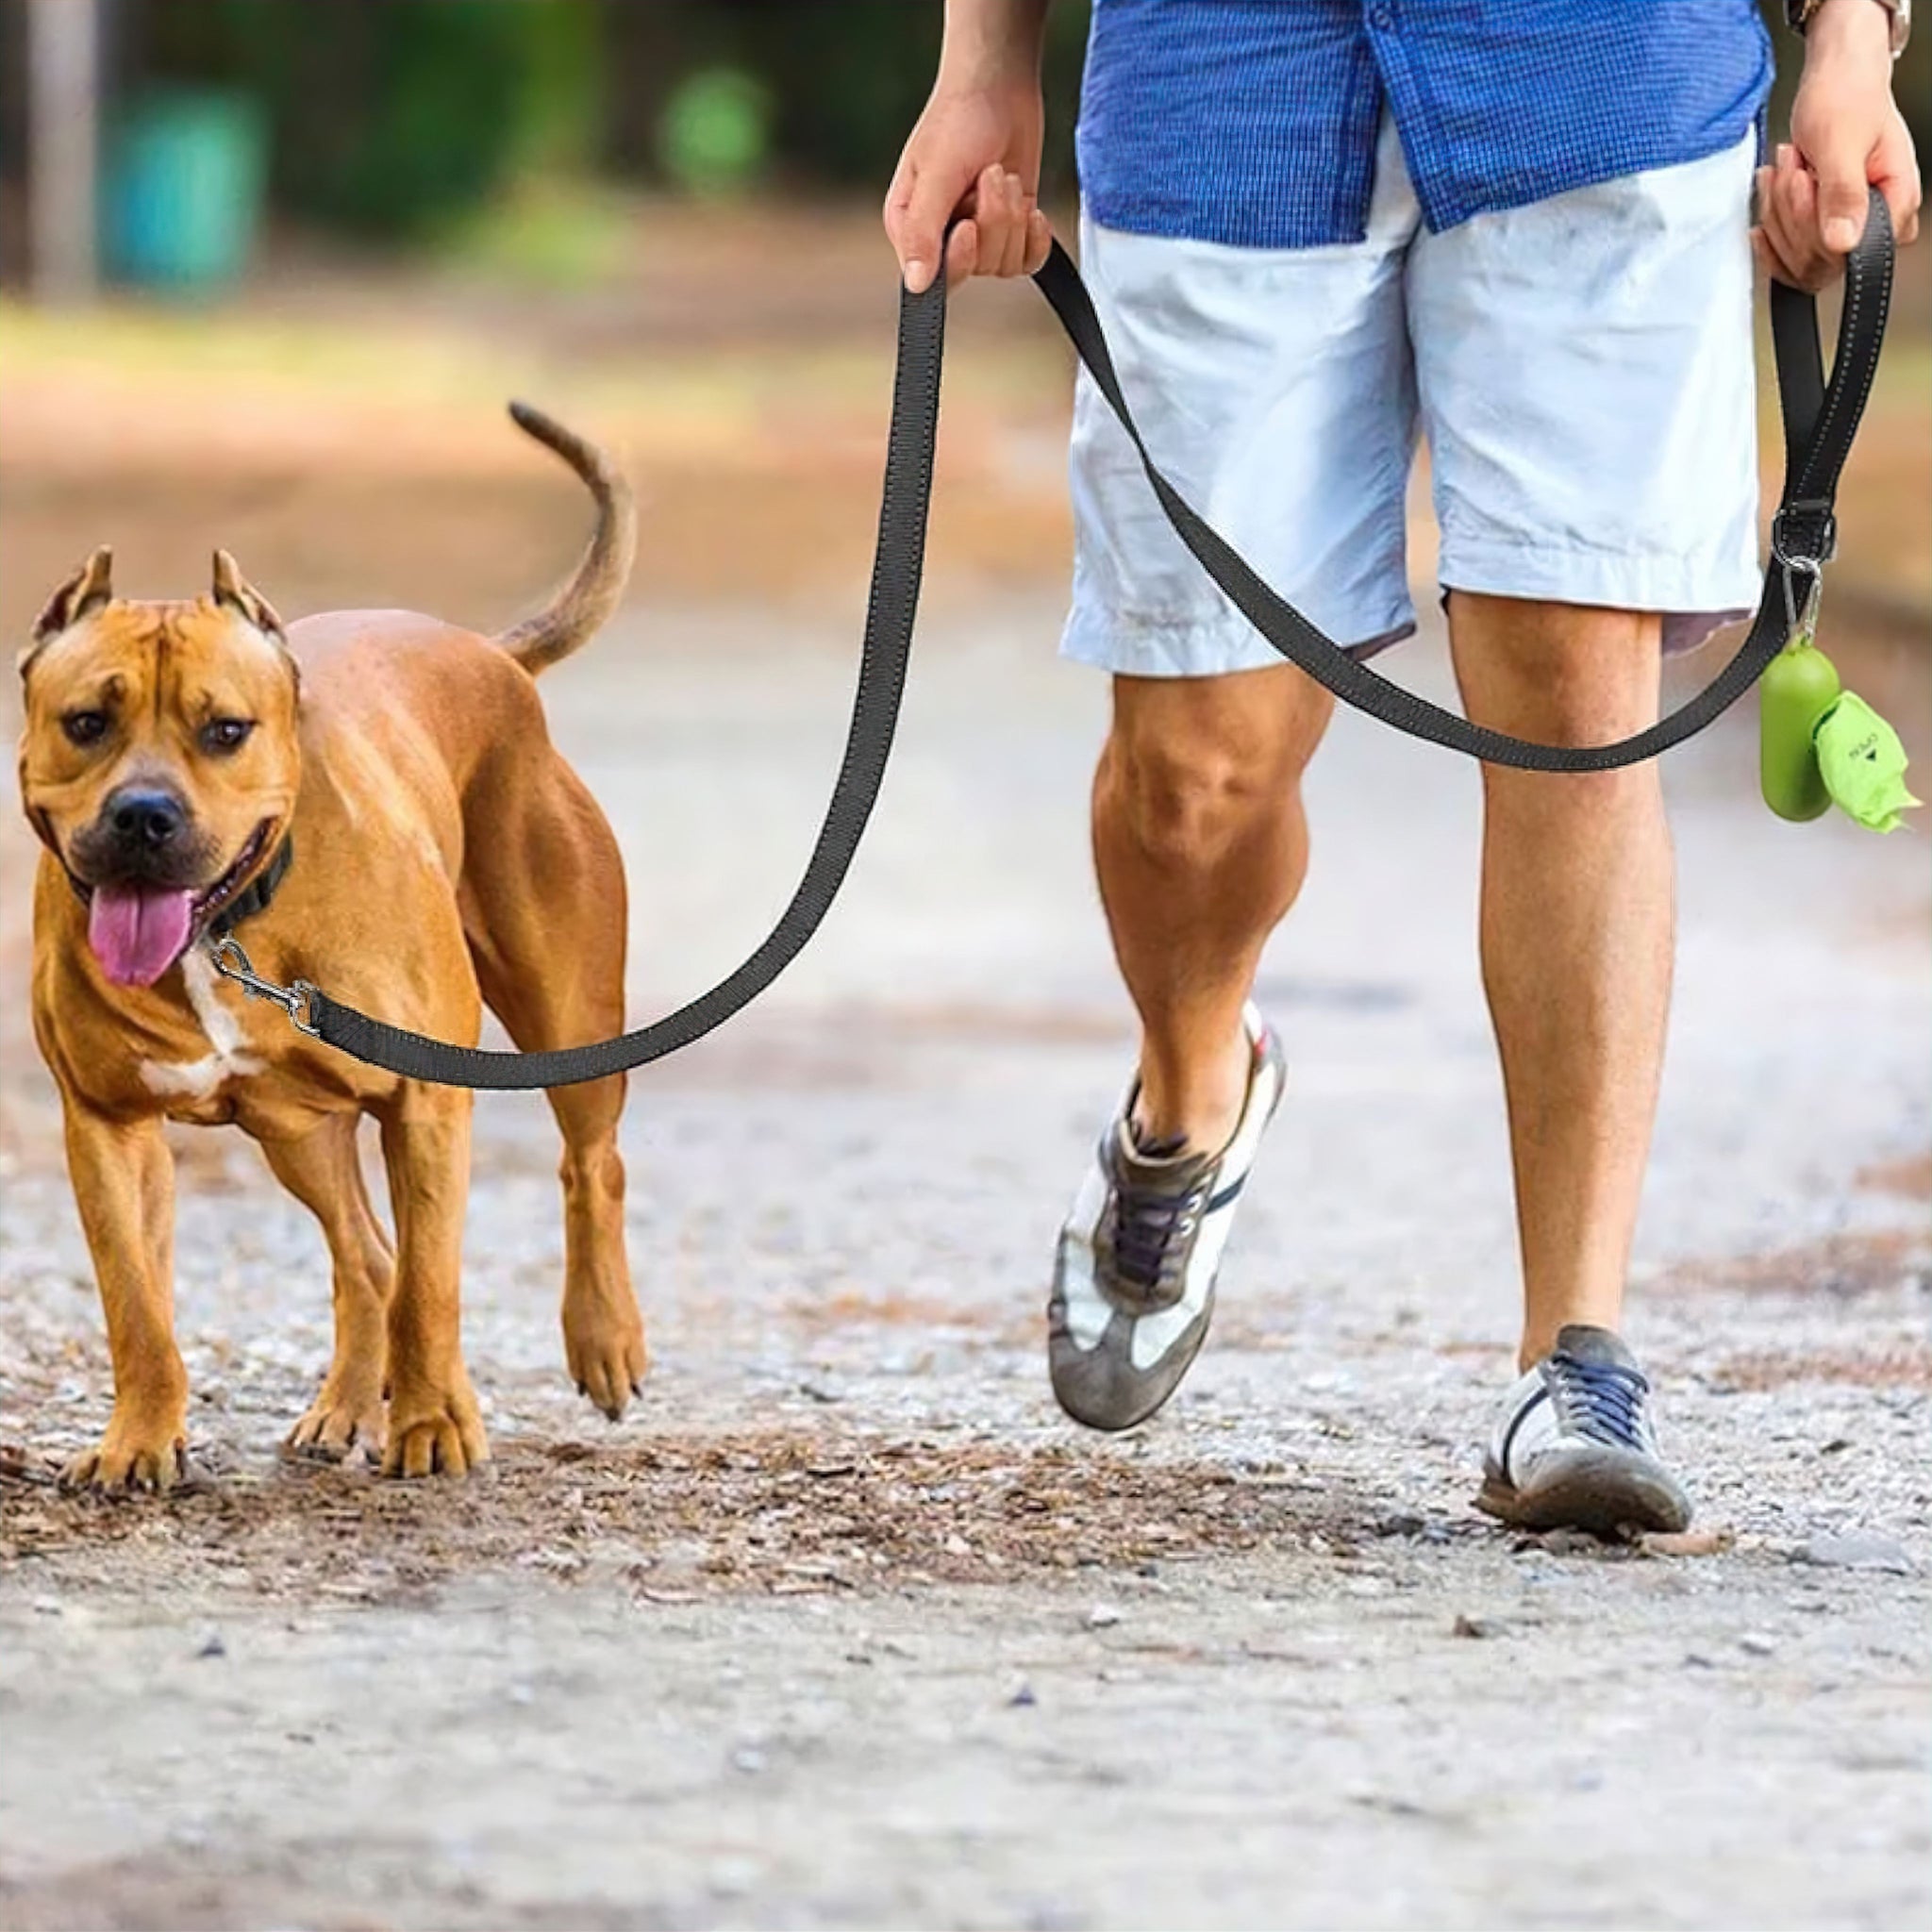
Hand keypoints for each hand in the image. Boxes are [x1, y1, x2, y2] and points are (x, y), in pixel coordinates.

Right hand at [884, 75, 1051, 293]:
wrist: (1000, 87)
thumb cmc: (959, 120)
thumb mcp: (936, 174)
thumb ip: (923, 232)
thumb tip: (914, 286)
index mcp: (911, 228)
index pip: (935, 277)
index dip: (960, 257)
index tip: (968, 224)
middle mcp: (942, 238)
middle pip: (977, 268)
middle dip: (994, 222)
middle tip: (991, 175)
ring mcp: (979, 237)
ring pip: (1005, 264)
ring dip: (1013, 216)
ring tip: (1003, 175)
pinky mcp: (1010, 231)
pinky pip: (1028, 262)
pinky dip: (1035, 236)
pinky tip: (1031, 207)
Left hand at [1754, 0, 1920, 288]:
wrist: (1835, 80)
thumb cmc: (1847, 98)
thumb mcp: (1841, 142)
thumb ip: (1843, 193)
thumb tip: (1843, 243)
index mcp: (1897, 202)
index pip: (1848, 255)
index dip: (1812, 229)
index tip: (1803, 181)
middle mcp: (1876, 223)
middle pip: (1817, 261)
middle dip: (1791, 213)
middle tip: (1794, 167)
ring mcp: (1847, 229)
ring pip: (1796, 258)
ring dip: (1778, 212)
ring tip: (1787, 168)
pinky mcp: (1820, 230)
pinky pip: (1785, 253)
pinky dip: (1771, 221)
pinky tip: (1771, 193)